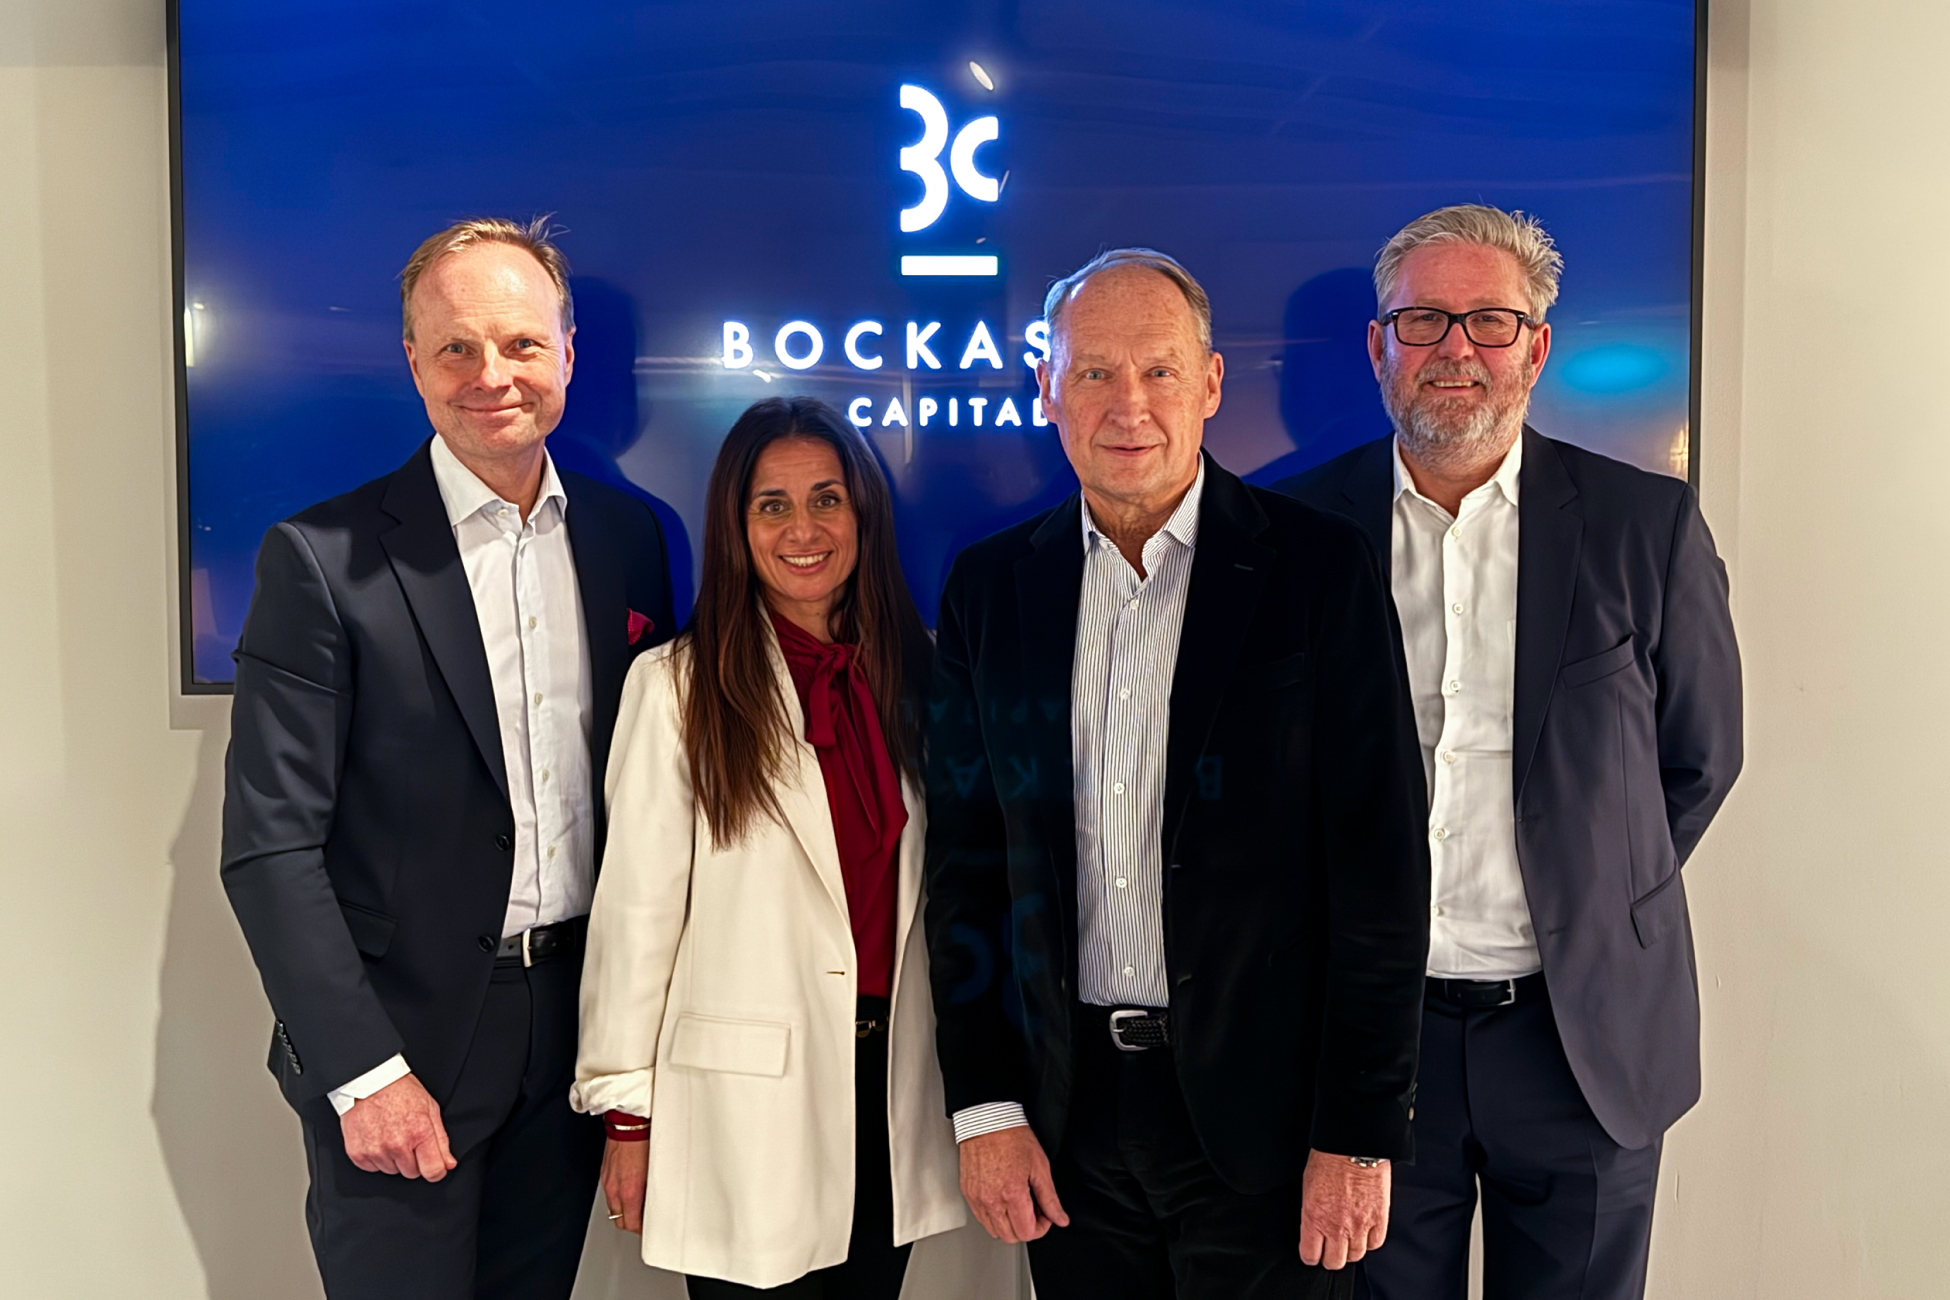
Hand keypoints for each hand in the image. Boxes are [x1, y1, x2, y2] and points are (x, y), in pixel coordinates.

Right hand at [340, 1073, 455, 1180]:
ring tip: (391, 1135)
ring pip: (391, 1171)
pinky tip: (377, 1138)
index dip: (436, 1170)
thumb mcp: (430, 1109)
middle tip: (407, 1139)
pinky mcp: (357, 1153)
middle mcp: (396, 1145)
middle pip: (412, 1173)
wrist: (369, 1080)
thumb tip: (448, 1164)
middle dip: (413, 1160)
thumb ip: (441, 1140)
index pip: (433, 1171)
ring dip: (393, 1159)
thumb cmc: (400, 1090)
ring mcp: (375, 1151)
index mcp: (419, 1133)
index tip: (434, 1166)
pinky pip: (372, 1168)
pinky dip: (375, 1157)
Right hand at [601, 1138, 649, 1233]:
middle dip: (631, 1224)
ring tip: (638, 1206)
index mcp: (629, 1190)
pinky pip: (610, 1194)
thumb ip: (652, 1189)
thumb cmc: (644, 1141)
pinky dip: (619, 1198)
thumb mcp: (654, 1170)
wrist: (628, 1123)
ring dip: (624, 1211)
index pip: (631, 1223)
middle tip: (644, 1221)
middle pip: (619, 1220)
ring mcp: (607, 1181)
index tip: (648, 1230)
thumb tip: (656, 1201)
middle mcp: (615, 1189)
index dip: (640, 1231)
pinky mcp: (604, 1173)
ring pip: (613, 1208)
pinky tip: (629, 1190)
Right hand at [958, 1126, 1069, 1243]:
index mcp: (1012, 1194)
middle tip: (1033, 1210)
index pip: (1027, 1232)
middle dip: (1026, 1228)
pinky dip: (994, 1216)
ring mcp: (977, 1198)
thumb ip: (1050, 1198)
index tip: (1045, 1215)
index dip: (1041, 1227)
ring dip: (1009, 1224)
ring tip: (1017, 1204)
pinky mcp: (968, 1193)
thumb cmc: (1012, 1136)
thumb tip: (1060, 1218)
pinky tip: (1002, 1200)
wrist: (987, 1120)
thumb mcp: (1040, 1166)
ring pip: (994, 1231)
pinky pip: (981, 1218)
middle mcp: (991, 1200)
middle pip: (1010, 1236)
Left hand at [1299, 1149, 1389, 1268]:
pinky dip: (1369, 1241)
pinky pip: (1375, 1243)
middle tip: (1331, 1249)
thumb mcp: (1307, 1188)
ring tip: (1348, 1239)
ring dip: (1351, 1250)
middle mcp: (1336, 1227)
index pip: (1310, 1255)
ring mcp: (1360, 1225)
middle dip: (1330, 1257)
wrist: (1353, 1145)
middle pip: (1334, 1262)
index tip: (1313, 1252)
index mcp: (1313, 1218)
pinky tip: (1364, 1232)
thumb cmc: (1327, 1159)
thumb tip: (1313, 1230)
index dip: (1311, 1255)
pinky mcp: (1379, 1219)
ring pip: (1356, 1256)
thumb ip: (1311, 1214)